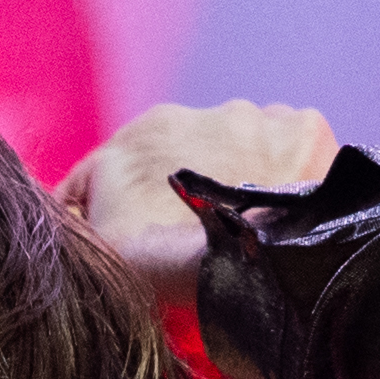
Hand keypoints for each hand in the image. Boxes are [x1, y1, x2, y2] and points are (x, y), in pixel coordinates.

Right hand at [57, 100, 339, 374]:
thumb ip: (78, 212)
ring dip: (252, 179)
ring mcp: (259, 119)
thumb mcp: (93, 238)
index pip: (146, 161)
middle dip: (206, 186)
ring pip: (255, 150)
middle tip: (212, 234)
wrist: (238, 267)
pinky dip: (294, 176)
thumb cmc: (160, 260)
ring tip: (256, 226)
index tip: (164, 230)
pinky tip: (286, 211)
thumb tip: (72, 208)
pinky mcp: (307, 133)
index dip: (152, 199)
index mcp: (149, 130)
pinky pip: (299, 152)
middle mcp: (205, 111)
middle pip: (205, 153)